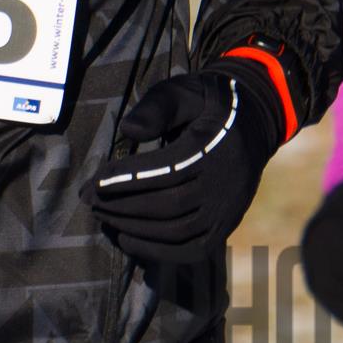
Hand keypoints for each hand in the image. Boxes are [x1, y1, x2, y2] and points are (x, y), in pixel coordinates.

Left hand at [84, 63, 284, 263]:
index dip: (129, 179)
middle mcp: (225, 182)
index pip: (168, 170)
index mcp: (215, 147)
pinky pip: (192, 250)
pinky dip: (158, 251)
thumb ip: (157, 107)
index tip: (94, 182)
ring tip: (103, 216)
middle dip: (123, 205)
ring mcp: (228, 209)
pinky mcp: (226, 225)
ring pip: (178, 231)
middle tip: (89, 200)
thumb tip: (129, 130)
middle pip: (169, 205)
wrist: (252, 121)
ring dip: (134, 228)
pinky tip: (127, 239)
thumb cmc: (206, 104)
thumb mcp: (183, 91)